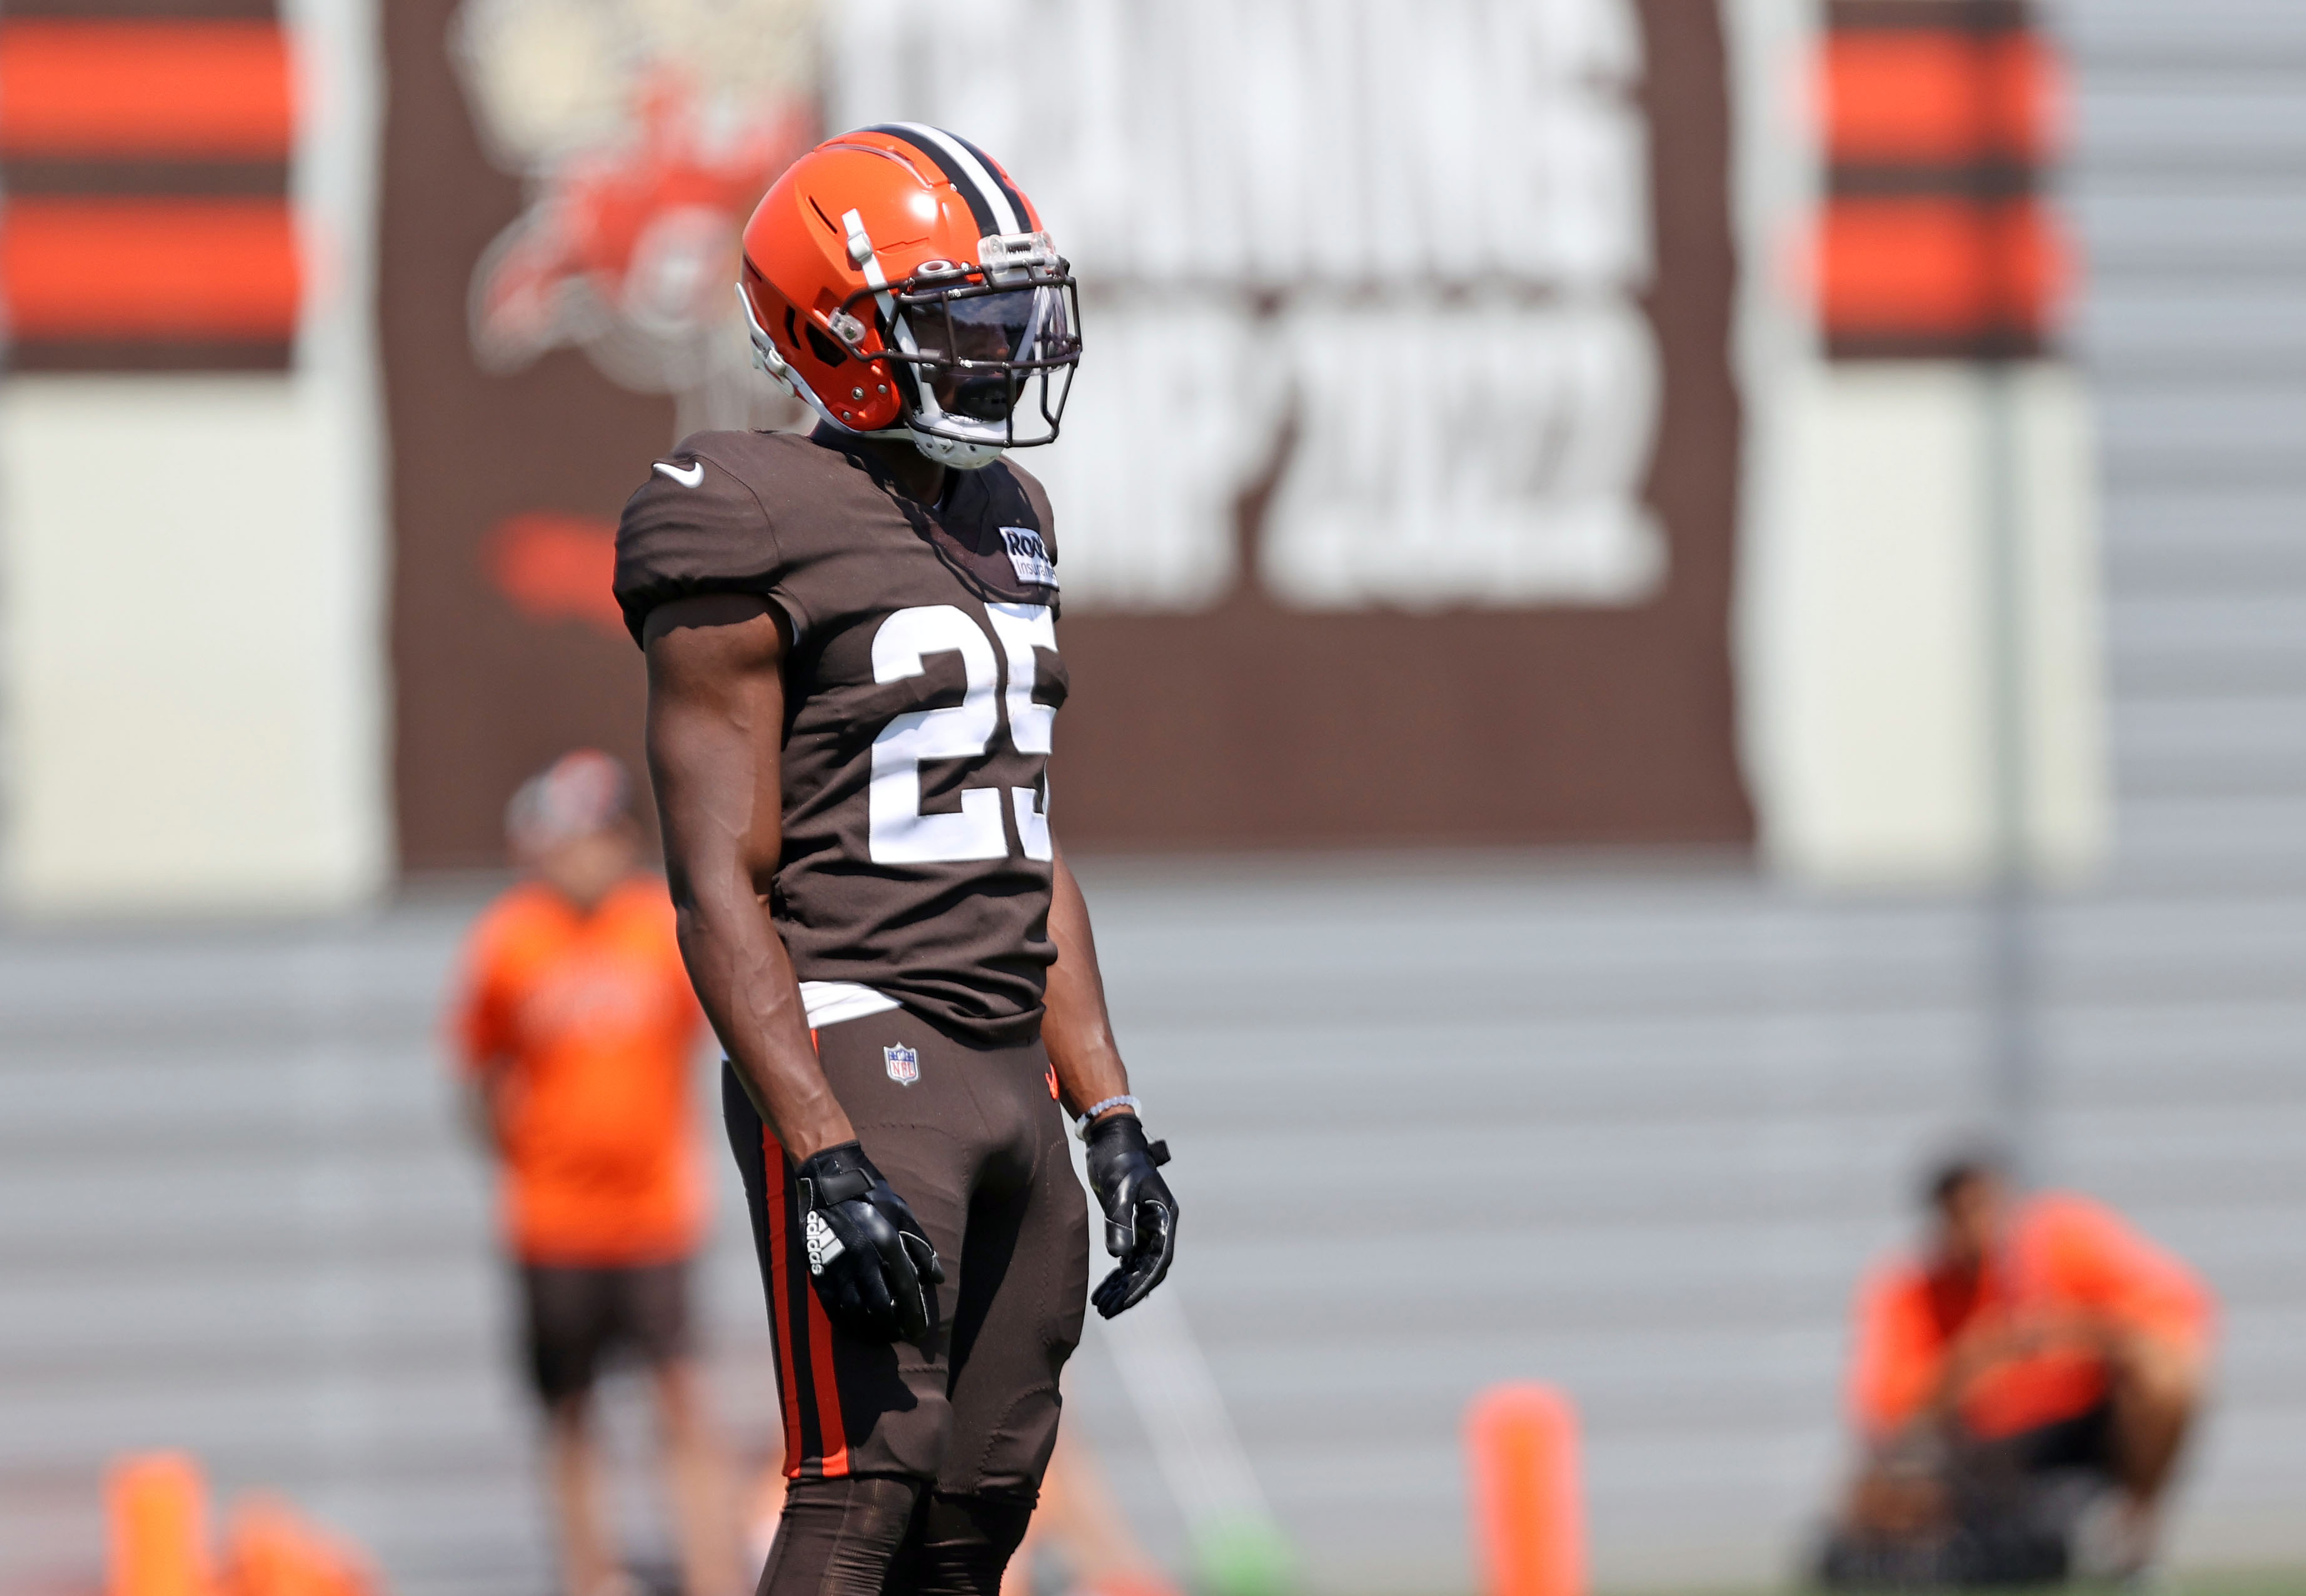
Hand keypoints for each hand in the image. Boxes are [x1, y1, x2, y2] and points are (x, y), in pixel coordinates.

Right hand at [793, 1142, 944, 1342]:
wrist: (829, 1179)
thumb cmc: (871, 1196)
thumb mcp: (903, 1213)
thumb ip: (921, 1247)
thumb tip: (937, 1278)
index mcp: (887, 1242)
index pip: (905, 1289)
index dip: (913, 1315)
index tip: (920, 1334)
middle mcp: (863, 1257)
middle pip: (880, 1306)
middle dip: (892, 1328)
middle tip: (899, 1337)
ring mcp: (837, 1264)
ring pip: (854, 1311)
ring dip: (868, 1330)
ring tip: (879, 1338)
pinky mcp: (817, 1268)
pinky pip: (832, 1305)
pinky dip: (844, 1322)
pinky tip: (854, 1328)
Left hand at [1083, 1115, 1177, 1317]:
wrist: (1110, 1138)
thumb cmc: (1118, 1159)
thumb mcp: (1118, 1188)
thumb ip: (1120, 1222)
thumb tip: (1120, 1258)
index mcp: (1163, 1217)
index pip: (1158, 1260)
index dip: (1143, 1284)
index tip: (1126, 1301)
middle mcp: (1158, 1226)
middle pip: (1148, 1268)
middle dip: (1129, 1292)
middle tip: (1107, 1311)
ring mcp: (1145, 1227)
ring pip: (1136, 1267)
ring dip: (1121, 1287)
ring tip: (1101, 1307)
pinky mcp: (1130, 1225)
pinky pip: (1127, 1258)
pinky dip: (1115, 1275)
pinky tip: (1102, 1290)